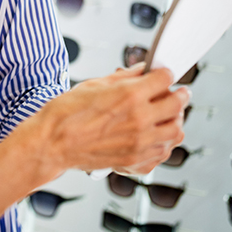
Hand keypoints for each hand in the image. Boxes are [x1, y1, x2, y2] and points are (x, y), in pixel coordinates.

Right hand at [16, 63, 188, 185]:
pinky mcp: (135, 160)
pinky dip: (164, 143)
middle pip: (177, 104)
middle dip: (179, 95)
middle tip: (177, 93)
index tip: (164, 75)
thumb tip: (141, 71)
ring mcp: (140, 142)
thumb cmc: (66, 113)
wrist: (52, 143)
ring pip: (176, 131)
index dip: (165, 74)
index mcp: (130, 95)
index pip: (165, 79)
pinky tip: (156, 136)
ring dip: (175, 120)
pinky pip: (163, 152)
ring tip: (167, 116)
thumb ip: (124, 78)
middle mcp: (140, 119)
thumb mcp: (95, 84)